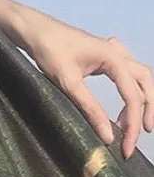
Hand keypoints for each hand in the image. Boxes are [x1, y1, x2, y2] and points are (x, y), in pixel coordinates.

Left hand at [23, 14, 153, 158]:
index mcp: (114, 58)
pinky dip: (130, 88)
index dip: (133, 124)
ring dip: (140, 99)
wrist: (33, 29)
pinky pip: (127, 72)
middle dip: (147, 110)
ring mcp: (112, 52)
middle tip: (141, 134)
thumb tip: (108, 135)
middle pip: (145, 83)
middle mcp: (118, 53)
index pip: (133, 96)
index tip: (126, 147)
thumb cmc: (49, 51)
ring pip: (139, 77)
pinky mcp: (103, 55)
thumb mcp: (68, 82)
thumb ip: (90, 108)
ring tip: (129, 123)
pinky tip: (124, 99)